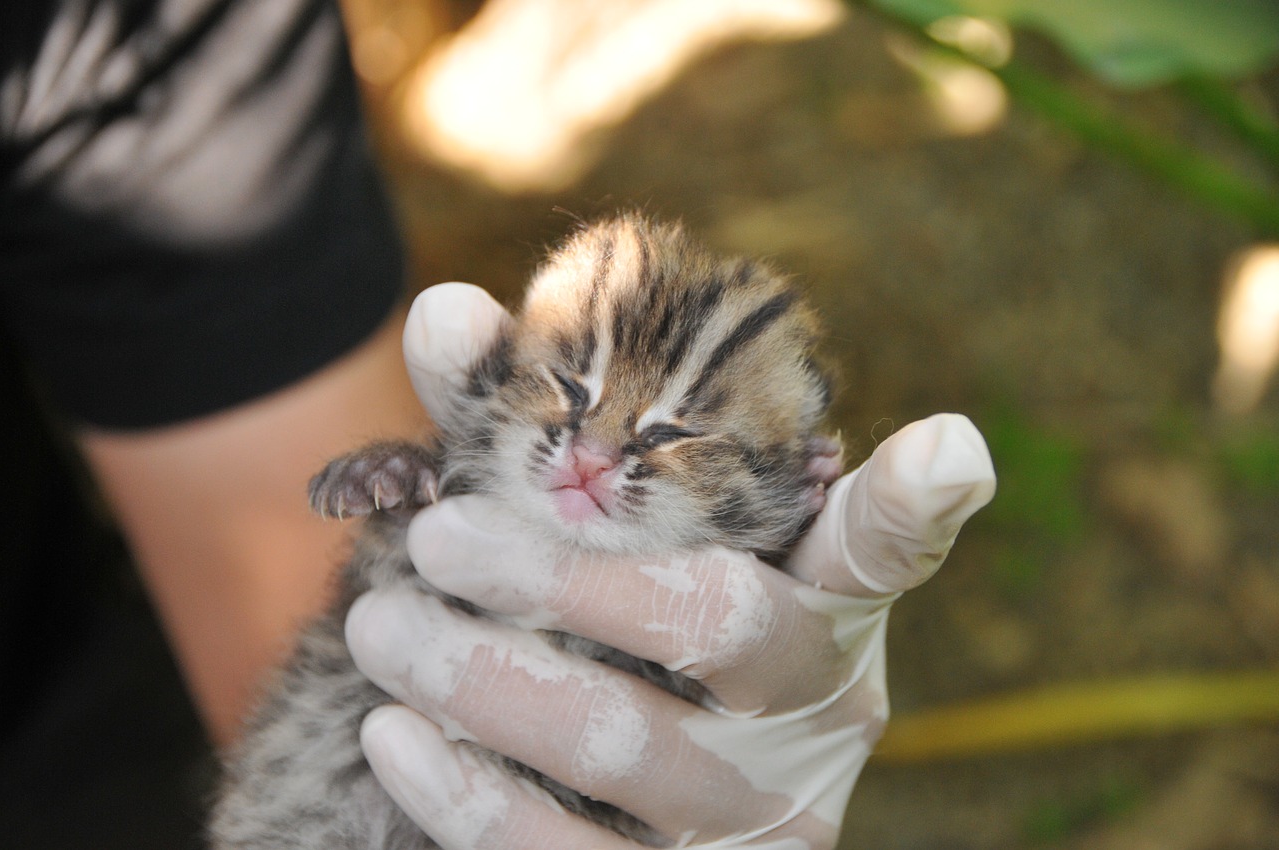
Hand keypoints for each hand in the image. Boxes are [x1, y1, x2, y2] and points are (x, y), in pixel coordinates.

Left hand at [345, 284, 995, 847]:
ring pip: (627, 747)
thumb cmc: (603, 625)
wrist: (590, 797)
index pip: (880, 548)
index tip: (947, 445)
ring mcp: (762, 816)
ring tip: (381, 626)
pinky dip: (474, 800)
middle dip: (560, 575)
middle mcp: (817, 707)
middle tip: (437, 537)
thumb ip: (523, 423)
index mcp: (819, 604)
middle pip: (711, 623)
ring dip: (485, 683)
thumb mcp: (589, 532)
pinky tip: (396, 739)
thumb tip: (442, 307)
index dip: (911, 504)